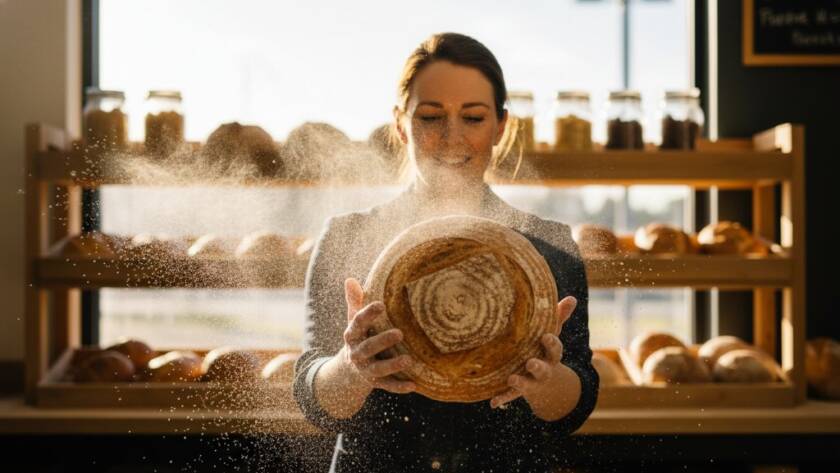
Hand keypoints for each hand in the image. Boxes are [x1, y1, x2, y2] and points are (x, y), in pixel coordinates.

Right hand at [338, 278, 415, 393]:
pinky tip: (414, 385)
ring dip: (393, 365)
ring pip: (378, 369)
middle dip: (382, 341)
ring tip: (409, 359)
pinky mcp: (376, 383)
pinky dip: (399, 387)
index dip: (368, 314)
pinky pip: (388, 386)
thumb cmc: (360, 337)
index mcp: (352, 335)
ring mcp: (366, 370)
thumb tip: (350, 279)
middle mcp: (357, 353)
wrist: (349, 370)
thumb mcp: (354, 321)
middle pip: (368, 348)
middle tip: (400, 333)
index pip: (357, 323)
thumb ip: (354, 302)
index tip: (381, 304)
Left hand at [489, 296, 578, 414]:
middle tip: (530, 362)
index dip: (551, 344)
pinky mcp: (518, 391)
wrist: (546, 383)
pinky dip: (502, 399)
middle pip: (543, 369)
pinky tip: (493, 402)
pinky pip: (510, 396)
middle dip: (538, 366)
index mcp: (551, 355)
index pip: (554, 349)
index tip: (546, 336)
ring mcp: (531, 382)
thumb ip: (559, 316)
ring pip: (527, 384)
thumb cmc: (544, 349)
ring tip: (512, 379)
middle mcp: (543, 370)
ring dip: (520, 382)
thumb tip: (572, 298)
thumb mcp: (552, 333)